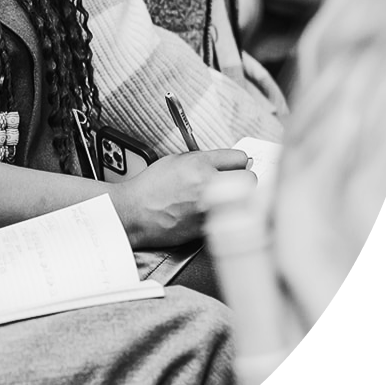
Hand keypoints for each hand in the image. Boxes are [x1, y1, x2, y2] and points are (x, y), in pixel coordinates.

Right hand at [115, 148, 253, 247]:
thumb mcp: (175, 161)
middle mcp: (207, 185)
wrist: (135, 213)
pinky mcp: (210, 227)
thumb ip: (204, 160)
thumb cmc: (151, 187)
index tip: (235, 166)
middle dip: (244, 180)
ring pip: (244, 202)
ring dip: (237, 199)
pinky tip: (210, 212)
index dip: (237, 162)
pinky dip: (224, 215)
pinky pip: (230, 218)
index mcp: (199, 164)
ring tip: (223, 199)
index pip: (239, 157)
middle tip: (234, 183)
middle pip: (250, 180)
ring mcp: (210, 208)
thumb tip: (228, 163)